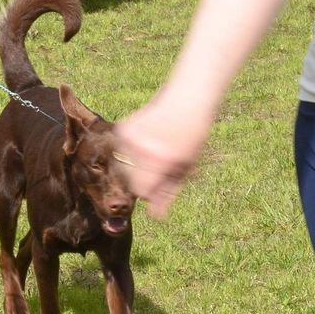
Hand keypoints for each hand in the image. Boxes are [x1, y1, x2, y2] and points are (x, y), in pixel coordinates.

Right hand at [110, 94, 215, 218]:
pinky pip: (121, 150)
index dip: (149, 194)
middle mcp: (142, 149)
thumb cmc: (193, 134)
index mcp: (161, 161)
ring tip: (155, 152)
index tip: (157, 187)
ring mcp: (130, 136)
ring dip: (135, 166)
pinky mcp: (122, 127)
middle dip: (141, 180)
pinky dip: (131, 151)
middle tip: (158, 168)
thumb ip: (169, 192)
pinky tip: (148, 140)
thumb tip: (156, 215)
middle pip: (130, 181)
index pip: (142, 192)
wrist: (187, 98)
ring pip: (123, 166)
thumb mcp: (187, 166)